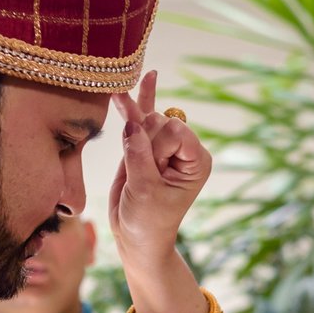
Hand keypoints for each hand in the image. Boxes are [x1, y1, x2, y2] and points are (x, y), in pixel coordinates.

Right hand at [106, 72, 211, 265]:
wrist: (136, 236)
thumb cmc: (148, 220)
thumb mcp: (145, 191)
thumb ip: (139, 157)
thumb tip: (132, 124)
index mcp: (197, 161)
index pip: (176, 130)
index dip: (157, 146)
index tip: (151, 173)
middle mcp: (183, 150)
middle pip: (159, 122)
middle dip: (143, 141)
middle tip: (141, 172)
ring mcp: (163, 146)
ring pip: (147, 118)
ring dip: (133, 112)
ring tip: (116, 89)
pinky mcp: (143, 146)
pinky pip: (142, 117)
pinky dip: (139, 101)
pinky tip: (145, 77)